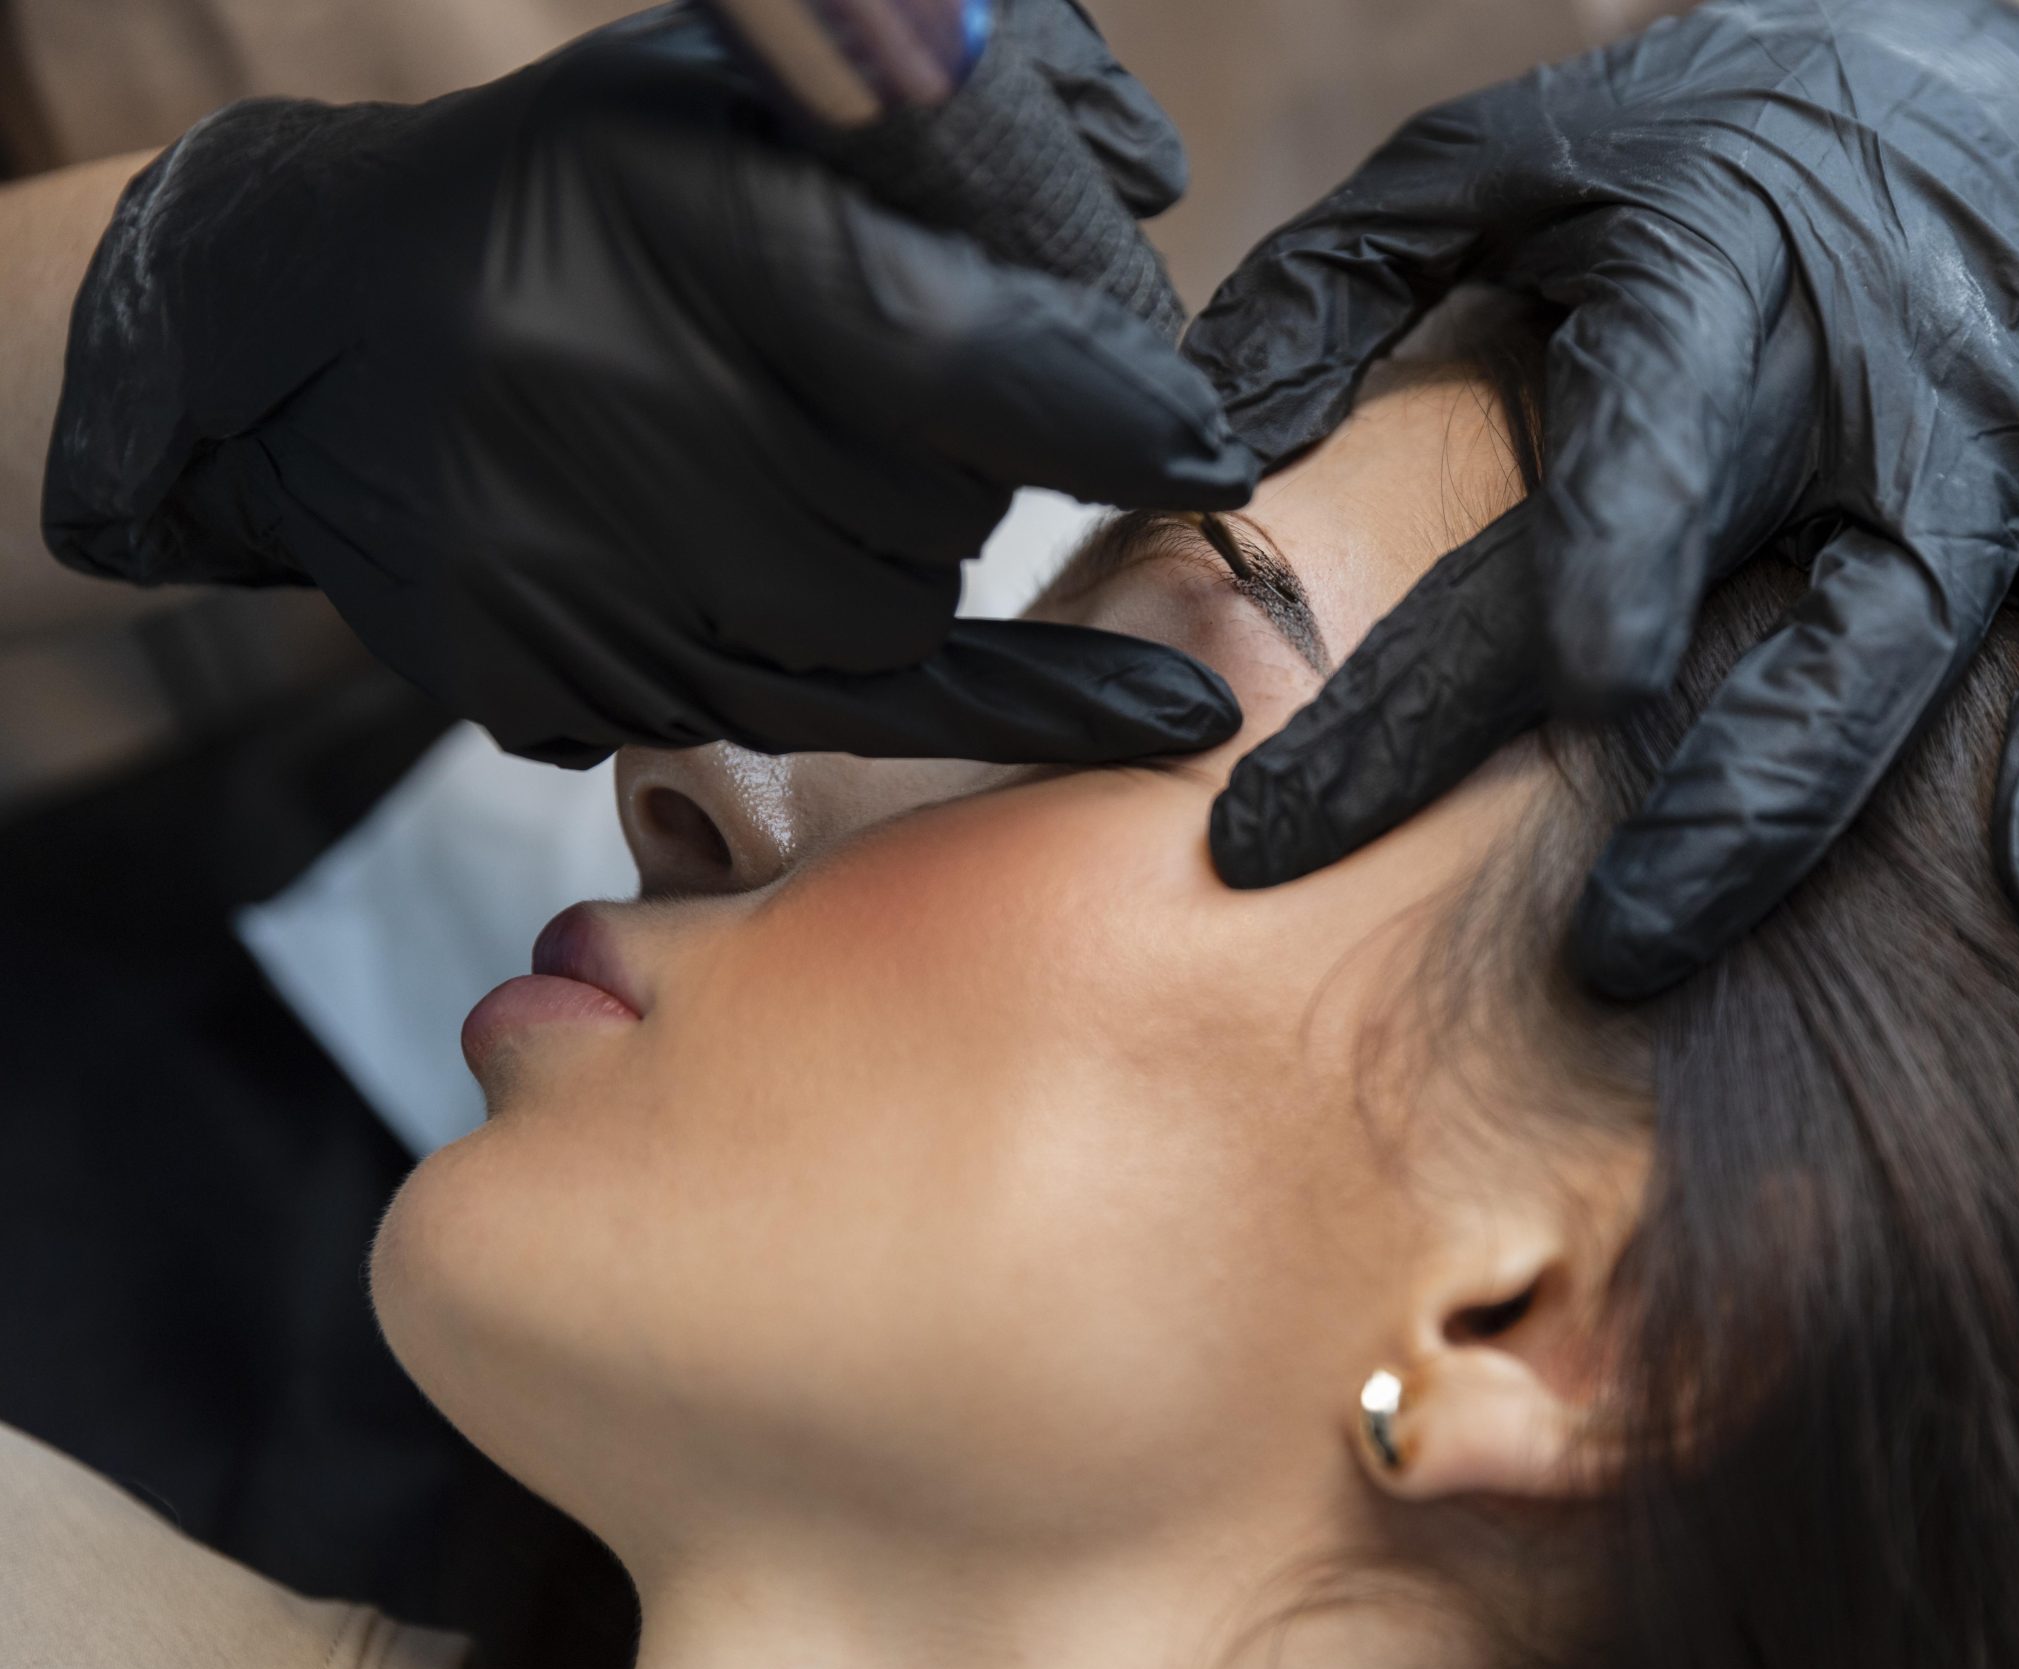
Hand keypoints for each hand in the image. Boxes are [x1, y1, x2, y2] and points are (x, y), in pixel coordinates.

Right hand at [42, 2, 1252, 766]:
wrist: (298, 337)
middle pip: (934, 499)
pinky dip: (1016, 709)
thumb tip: (1154, 177)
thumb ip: (954, 111)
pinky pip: (847, 720)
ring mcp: (589, 564)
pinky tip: (1165, 713)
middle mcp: (620, 401)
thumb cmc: (555, 198)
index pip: (946, 345)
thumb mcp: (724, 87)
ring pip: (898, 613)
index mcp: (672, 222)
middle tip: (911, 414)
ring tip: (824, 477)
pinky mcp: (569, 676)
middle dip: (977, 464)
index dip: (1099, 405)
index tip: (1208, 440)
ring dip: (922, 556)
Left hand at [1189, 0, 2018, 995]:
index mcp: (1712, 280)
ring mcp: (2004, 432)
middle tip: (1568, 953)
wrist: (1948, 70)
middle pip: (1778, 607)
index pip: (1631, 465)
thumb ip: (1335, 288)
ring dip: (1800, 816)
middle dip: (1675, 796)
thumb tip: (1206, 456)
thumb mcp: (1487, 163)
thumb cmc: (1683, 146)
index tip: (1537, 710)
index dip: (1589, 588)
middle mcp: (1873, 367)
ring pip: (1922, 650)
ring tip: (1653, 950)